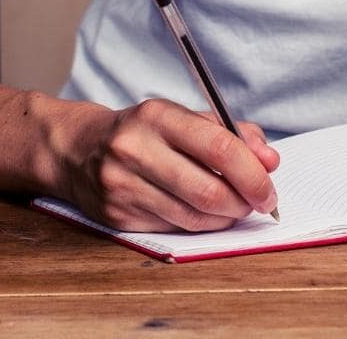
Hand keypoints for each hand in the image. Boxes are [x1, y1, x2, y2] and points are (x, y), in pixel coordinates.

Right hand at [54, 99, 279, 231]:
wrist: (76, 150)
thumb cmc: (142, 132)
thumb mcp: (183, 118)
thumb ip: (231, 134)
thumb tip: (269, 160)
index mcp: (156, 116)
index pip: (219, 148)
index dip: (253, 174)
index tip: (269, 189)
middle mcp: (134, 150)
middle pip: (208, 191)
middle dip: (244, 203)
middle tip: (258, 203)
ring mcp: (121, 186)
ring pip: (193, 217)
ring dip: (225, 218)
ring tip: (234, 208)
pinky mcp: (116, 216)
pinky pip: (173, 229)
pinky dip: (199, 225)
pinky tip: (203, 214)